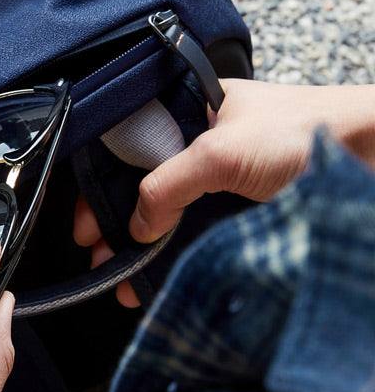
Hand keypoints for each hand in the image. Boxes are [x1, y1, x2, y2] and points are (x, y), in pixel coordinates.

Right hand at [74, 79, 374, 307]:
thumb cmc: (307, 133)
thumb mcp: (221, 153)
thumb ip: (167, 185)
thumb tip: (133, 226)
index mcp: (191, 110)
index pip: (128, 147)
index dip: (100, 185)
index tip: (84, 223)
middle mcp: (203, 143)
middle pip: (143, 185)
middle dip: (116, 223)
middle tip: (98, 258)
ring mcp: (223, 179)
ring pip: (168, 213)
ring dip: (142, 246)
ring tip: (121, 280)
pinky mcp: (243, 209)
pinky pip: (196, 232)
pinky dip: (174, 254)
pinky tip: (156, 277)